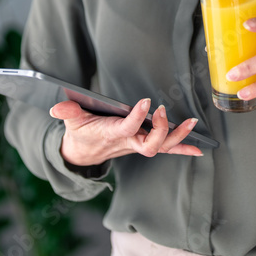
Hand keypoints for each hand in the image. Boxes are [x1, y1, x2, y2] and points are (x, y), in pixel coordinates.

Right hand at [50, 98, 202, 166]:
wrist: (82, 154)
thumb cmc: (80, 133)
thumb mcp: (71, 120)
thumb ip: (67, 112)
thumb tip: (57, 108)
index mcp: (111, 135)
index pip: (127, 128)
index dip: (137, 117)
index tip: (146, 101)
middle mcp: (128, 143)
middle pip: (150, 144)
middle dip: (161, 130)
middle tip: (164, 111)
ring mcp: (137, 145)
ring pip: (162, 147)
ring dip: (178, 136)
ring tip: (192, 123)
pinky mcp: (143, 145)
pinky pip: (166, 149)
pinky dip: (182, 149)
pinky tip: (198, 149)